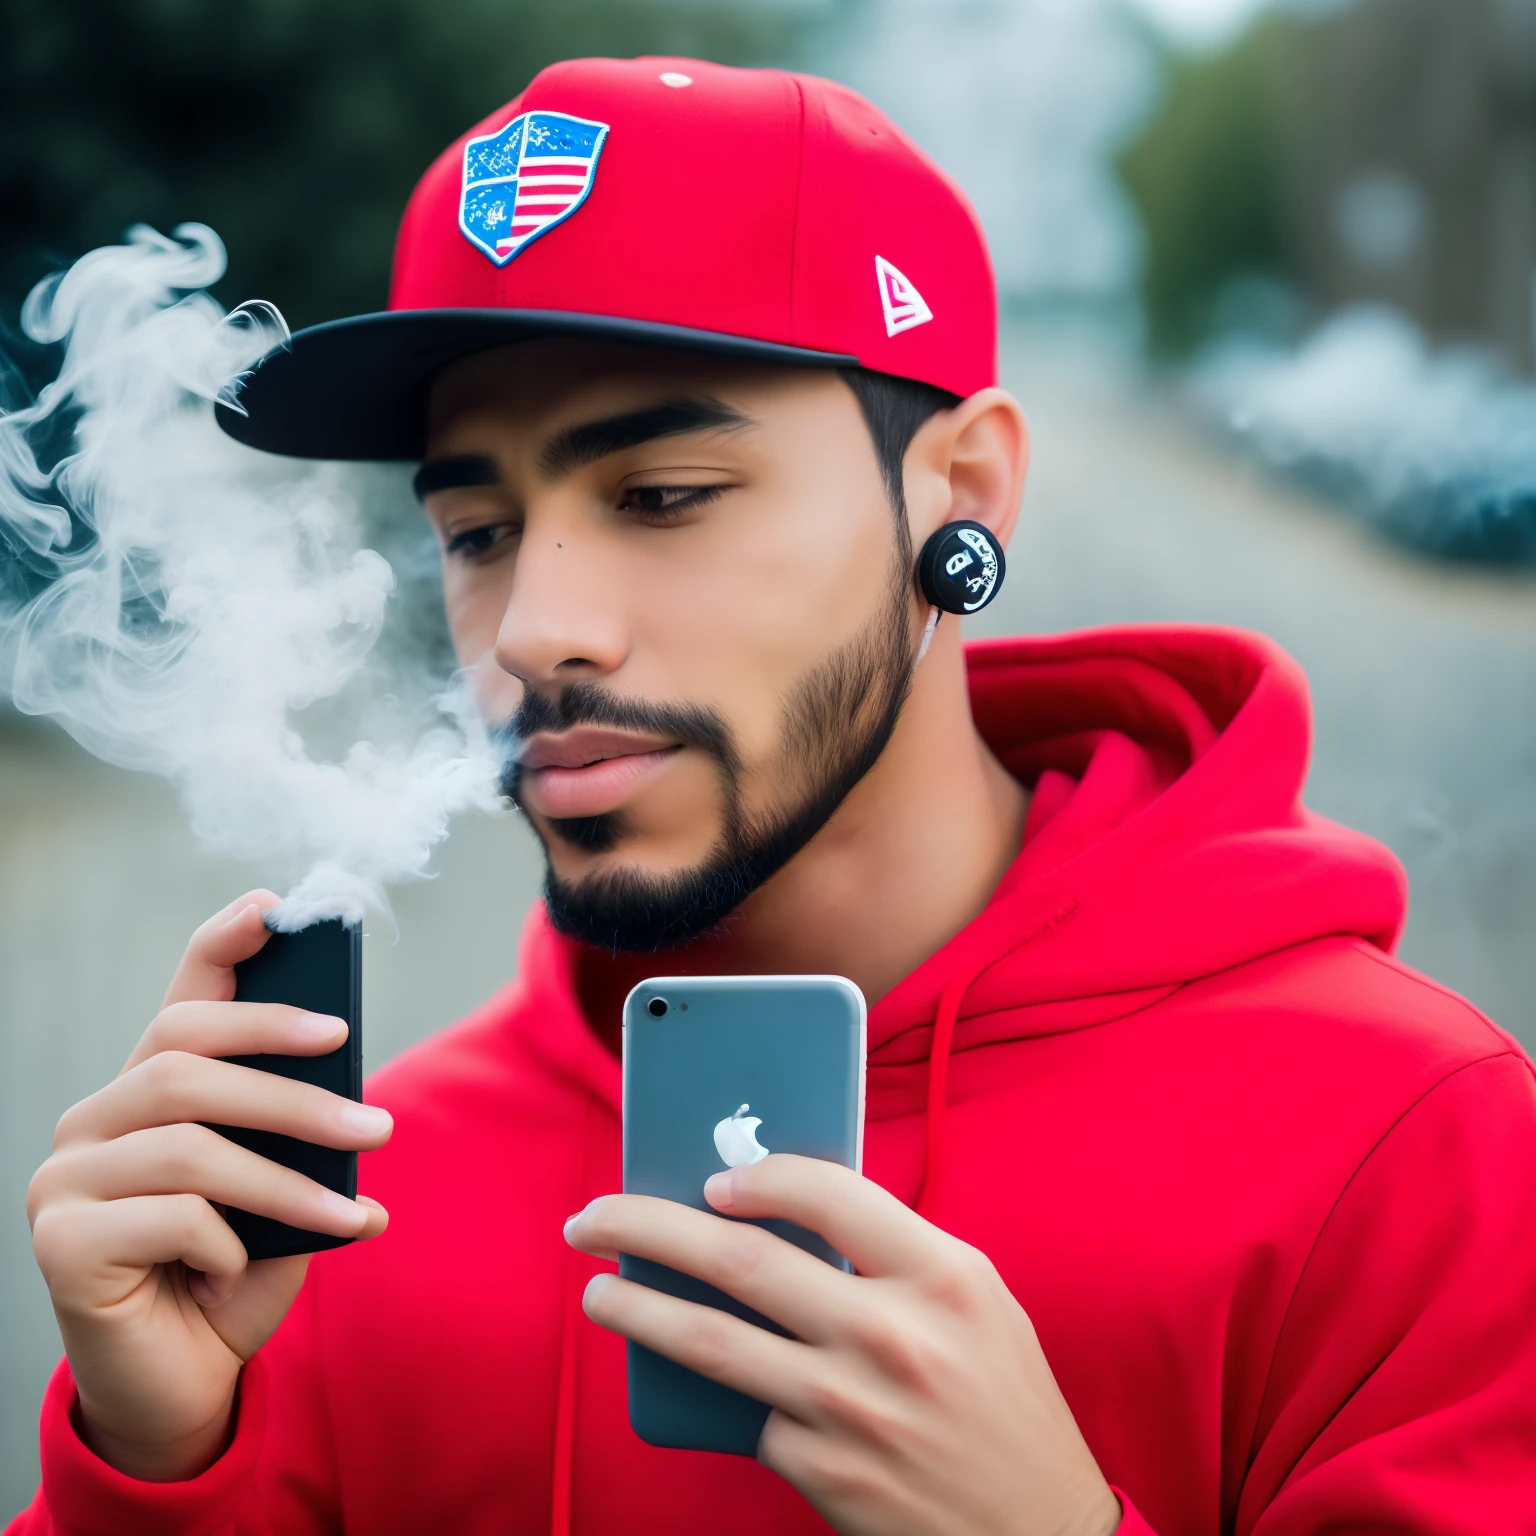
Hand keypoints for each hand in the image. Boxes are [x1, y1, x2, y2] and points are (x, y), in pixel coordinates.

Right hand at [26, 893, 392, 1481]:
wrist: (186, 1387)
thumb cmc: (236, 1275)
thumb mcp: (284, 1197)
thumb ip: (299, 1142)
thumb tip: (355, 1097)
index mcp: (149, 1095)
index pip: (182, 999)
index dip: (224, 945)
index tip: (276, 908)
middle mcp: (94, 1121)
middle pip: (186, 1058)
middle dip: (290, 1082)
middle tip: (371, 1118)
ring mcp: (65, 1178)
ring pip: (190, 1141)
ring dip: (286, 1175)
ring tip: (351, 1203)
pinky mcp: (60, 1241)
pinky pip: (169, 1214)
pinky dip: (227, 1238)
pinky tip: (234, 1269)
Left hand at [565, 1156, 1118, 1535]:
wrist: (1037, 1531)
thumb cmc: (1003, 1398)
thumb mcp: (976, 1298)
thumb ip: (893, 1248)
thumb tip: (778, 1209)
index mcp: (942, 1276)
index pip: (828, 1193)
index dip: (758, 1174)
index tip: (712, 1178)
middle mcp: (892, 1336)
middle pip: (739, 1259)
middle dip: (645, 1227)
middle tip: (592, 1216)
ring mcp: (850, 1408)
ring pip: (710, 1340)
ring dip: (635, 1309)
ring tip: (597, 1292)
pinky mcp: (821, 1470)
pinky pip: (747, 1414)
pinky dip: (715, 1390)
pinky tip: (688, 1373)